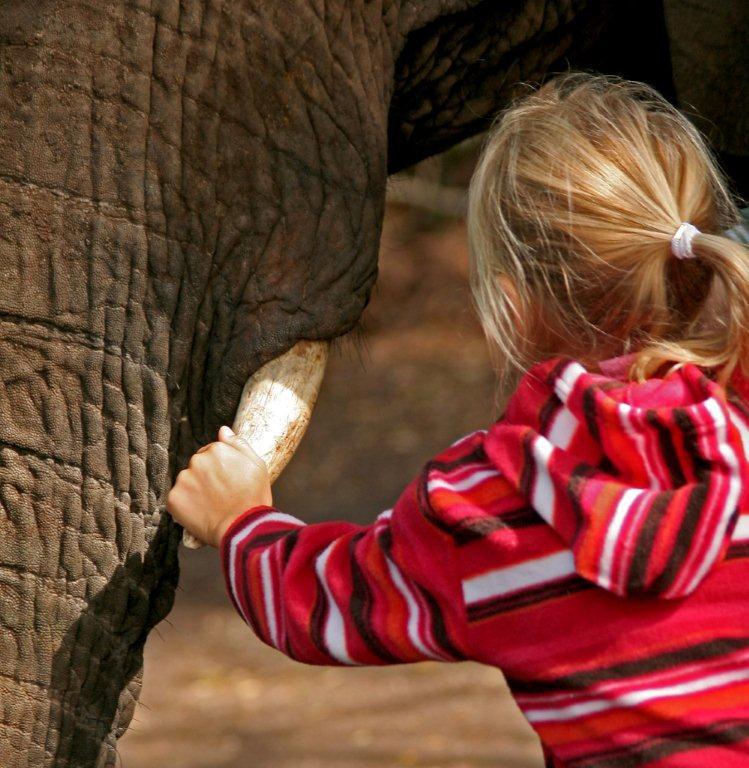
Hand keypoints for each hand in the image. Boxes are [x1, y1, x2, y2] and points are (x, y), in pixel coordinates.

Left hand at [166, 425, 272, 546]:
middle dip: (206, 477)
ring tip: (211, 505)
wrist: (243, 528)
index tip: (227, 482)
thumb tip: (223, 430)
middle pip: (198, 466)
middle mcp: (198, 460)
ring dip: (195, 490)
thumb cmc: (253, 498)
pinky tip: (201, 513)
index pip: (211, 453)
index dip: (220, 469)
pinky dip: (186, 506)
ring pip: (187, 481)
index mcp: (217, 449)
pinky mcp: (173, 498)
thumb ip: (239, 444)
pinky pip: (177, 499)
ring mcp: (184, 479)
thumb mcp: (257, 465)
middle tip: (220, 494)